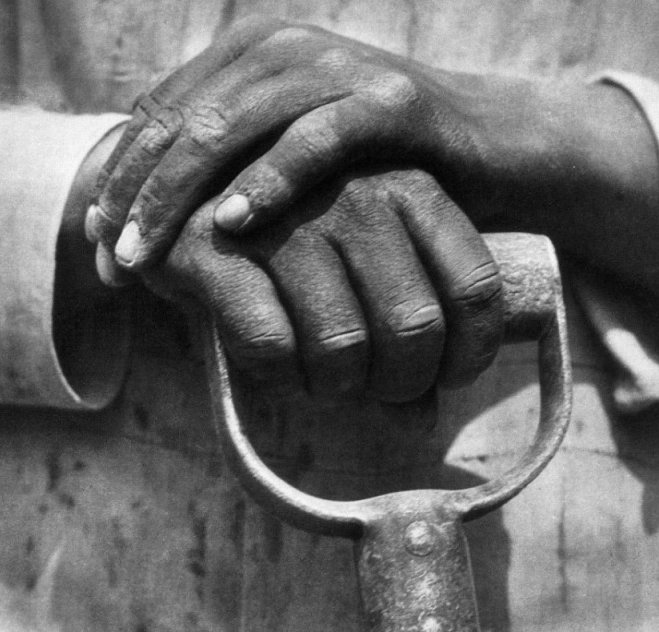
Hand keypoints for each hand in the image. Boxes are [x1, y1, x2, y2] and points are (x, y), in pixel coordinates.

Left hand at [89, 14, 658, 316]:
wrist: (494, 152)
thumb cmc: (386, 171)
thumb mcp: (300, 165)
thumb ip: (237, 168)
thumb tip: (167, 218)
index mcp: (254, 57)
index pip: (162, 117)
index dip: (122, 181)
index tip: (101, 249)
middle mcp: (286, 50)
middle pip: (184, 120)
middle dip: (136, 196)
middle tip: (111, 263)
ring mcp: (338, 68)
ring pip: (234, 126)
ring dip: (180, 194)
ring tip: (145, 255)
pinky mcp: (390, 101)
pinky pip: (317, 139)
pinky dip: (272, 179)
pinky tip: (234, 222)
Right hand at [141, 168, 501, 402]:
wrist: (184, 195)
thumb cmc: (296, 239)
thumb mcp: (364, 263)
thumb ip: (402, 326)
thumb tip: (422, 420)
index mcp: (408, 186)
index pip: (474, 286)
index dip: (469, 353)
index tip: (445, 379)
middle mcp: (354, 191)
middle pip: (413, 327)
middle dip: (400, 383)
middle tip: (375, 390)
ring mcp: (285, 216)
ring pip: (342, 345)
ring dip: (336, 387)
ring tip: (323, 381)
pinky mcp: (216, 248)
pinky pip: (271, 346)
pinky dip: (280, 377)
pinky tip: (278, 369)